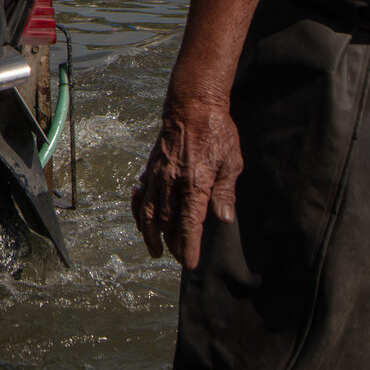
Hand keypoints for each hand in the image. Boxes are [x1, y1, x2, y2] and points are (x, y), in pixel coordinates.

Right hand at [131, 96, 243, 269]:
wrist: (192, 106)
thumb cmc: (216, 132)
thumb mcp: (231, 162)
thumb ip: (225, 193)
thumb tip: (224, 219)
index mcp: (195, 183)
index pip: (189, 223)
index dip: (188, 246)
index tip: (189, 263)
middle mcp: (172, 182)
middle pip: (167, 222)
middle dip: (172, 244)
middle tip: (178, 257)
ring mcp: (158, 175)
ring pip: (148, 212)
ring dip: (150, 235)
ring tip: (154, 250)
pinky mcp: (151, 169)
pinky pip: (140, 196)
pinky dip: (138, 211)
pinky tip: (141, 221)